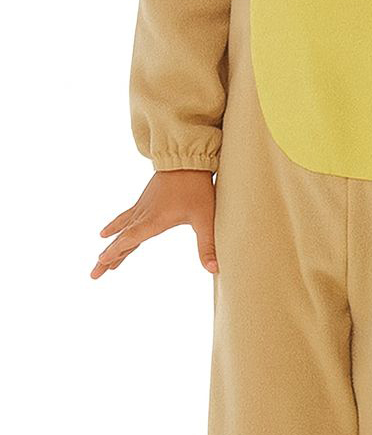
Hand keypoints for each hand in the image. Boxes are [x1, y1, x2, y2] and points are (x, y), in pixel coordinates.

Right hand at [91, 170, 218, 278]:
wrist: (186, 159)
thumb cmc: (197, 188)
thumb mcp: (205, 218)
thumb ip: (207, 245)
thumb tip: (215, 269)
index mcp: (154, 221)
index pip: (131, 239)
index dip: (116, 251)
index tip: (101, 262)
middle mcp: (143, 215)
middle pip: (121, 240)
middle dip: (107, 258)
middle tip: (93, 275)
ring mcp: (142, 208)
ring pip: (121, 230)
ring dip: (110, 246)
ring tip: (99, 261)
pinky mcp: (145, 201)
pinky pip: (125, 218)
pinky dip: (115, 227)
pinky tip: (105, 232)